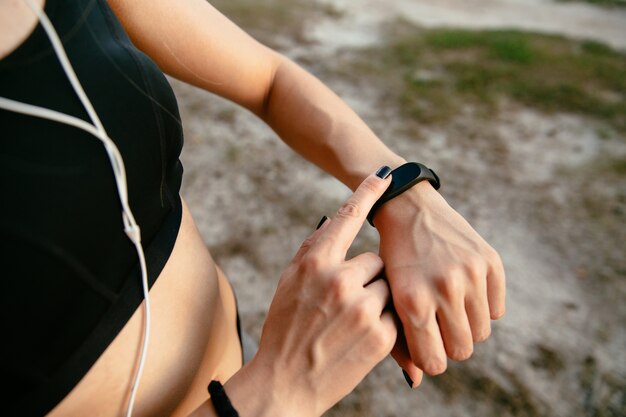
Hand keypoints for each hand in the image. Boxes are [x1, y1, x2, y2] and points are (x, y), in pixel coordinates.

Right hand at [224, 170, 396, 416]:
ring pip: (390, 287)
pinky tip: (361, 339)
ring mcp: (362, 308)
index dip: (367, 193)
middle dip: (369, 279)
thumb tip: (334, 219)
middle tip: (348, 304)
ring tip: (352, 325)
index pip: (347, 217)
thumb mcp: (289, 284)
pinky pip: (396, 314)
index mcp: (314, 263)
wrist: (285, 383)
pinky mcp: (381, 335)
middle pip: (376, 261)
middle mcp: (339, 280)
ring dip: (379, 300)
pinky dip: (385, 324)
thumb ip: (313, 251)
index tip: (384, 175)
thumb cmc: (284, 329)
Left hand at [374, 181, 505, 385]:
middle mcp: (443, 287)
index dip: (429, 359)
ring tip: (449, 306)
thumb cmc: (392, 260)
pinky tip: (463, 289)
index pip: (433, 362)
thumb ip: (400, 340)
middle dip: (449, 343)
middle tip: (437, 324)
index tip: (425, 347)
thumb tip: (417, 381)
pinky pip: (496, 310)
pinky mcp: (490, 261)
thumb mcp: (388, 296)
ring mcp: (470, 273)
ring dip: (466, 326)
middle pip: (462, 351)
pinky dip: (483, 307)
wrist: (408, 209)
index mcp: (412, 300)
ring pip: (481, 333)